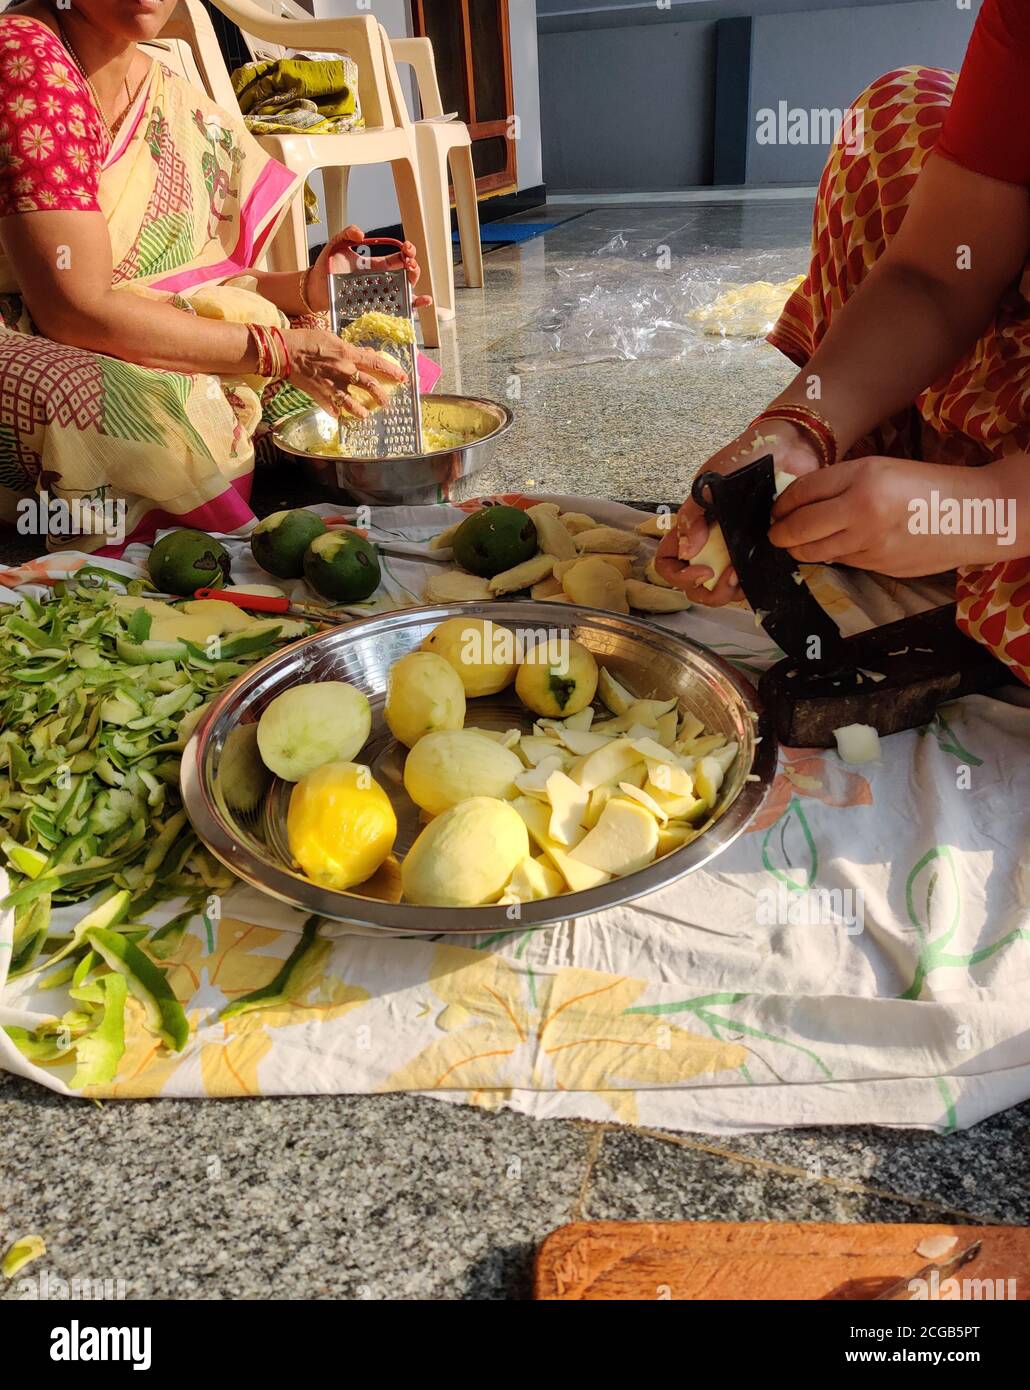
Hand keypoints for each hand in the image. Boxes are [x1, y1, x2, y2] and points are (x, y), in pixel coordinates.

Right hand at [284, 326, 406, 418]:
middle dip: (381, 396)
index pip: (376, 363)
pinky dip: (336, 413)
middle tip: (386, 402)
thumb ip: (351, 348)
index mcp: (349, 355)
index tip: (403, 377)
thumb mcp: (332, 338)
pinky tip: (339, 417)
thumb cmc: (308, 340)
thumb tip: (366, 352)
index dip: (392, 370)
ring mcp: (333, 385)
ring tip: (365, 415)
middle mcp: (345, 371)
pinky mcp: (321, 395)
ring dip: (361, 411)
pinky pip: (332, 408)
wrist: (286, 351)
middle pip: (370, 385)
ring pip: (353, 403)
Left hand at [307, 224, 432, 311]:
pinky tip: (424, 299)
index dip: (407, 251)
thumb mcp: (336, 244)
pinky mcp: (377, 309)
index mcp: (376, 266)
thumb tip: (361, 232)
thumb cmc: (327, 267)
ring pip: (407, 291)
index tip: (406, 247)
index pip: (399, 258)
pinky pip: (400, 309)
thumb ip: (347, 233)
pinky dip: (415, 305)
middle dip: (413, 265)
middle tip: (409, 260)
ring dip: (416, 281)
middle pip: (407, 273)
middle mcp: (383, 281)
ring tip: (413, 272)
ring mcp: (381, 296)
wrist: (316, 288)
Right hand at [654, 419, 822, 604]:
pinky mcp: (761, 553)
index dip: (677, 574)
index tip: (701, 569)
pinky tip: (760, 570)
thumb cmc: (744, 458)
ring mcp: (735, 551)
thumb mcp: (710, 481)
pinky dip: (751, 585)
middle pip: (694, 585)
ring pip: (721, 589)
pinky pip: (751, 580)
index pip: (668, 560)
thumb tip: (687, 550)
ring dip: (729, 592)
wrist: (787, 448)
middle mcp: (710, 544)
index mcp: (693, 526)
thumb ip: (694, 514)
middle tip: (729, 578)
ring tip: (743, 574)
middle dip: (707, 591)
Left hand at [768, 455, 1003, 576]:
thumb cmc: (925, 485)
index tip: (774, 510)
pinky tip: (836, 548)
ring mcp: (869, 543)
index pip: (802, 493)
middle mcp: (861, 511)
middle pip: (798, 528)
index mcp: (861, 478)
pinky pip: (842, 561)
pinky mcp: (878, 567)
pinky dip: (832, 555)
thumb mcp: (880, 469)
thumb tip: (798, 503)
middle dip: (779, 533)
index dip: (781, 504)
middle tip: (774, 533)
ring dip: (799, 549)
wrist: (973, 514)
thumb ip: (839, 484)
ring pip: (816, 552)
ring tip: (795, 544)